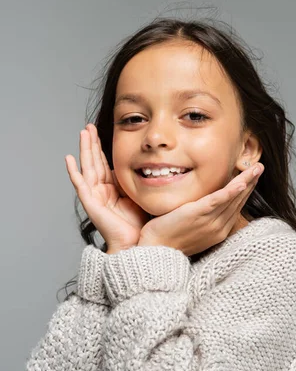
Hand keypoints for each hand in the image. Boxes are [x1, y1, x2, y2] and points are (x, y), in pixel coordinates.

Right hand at [65, 123, 150, 250]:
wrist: (136, 245)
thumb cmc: (140, 226)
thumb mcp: (141, 196)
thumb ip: (139, 182)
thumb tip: (152, 165)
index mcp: (112, 189)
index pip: (104, 163)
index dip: (101, 147)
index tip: (99, 131)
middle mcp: (101, 191)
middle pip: (94, 161)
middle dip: (91, 143)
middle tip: (89, 125)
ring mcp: (94, 196)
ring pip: (87, 168)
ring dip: (84, 150)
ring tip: (82, 133)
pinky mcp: (91, 204)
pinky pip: (81, 185)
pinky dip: (73, 172)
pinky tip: (69, 159)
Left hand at [138, 163, 263, 255]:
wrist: (155, 251)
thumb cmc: (169, 239)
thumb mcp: (192, 229)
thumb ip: (203, 217)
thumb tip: (205, 204)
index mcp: (219, 231)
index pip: (236, 206)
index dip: (245, 190)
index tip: (252, 177)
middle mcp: (219, 227)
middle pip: (238, 201)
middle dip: (251, 182)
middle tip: (259, 167)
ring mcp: (210, 222)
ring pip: (233, 198)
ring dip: (246, 181)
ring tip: (256, 168)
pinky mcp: (198, 214)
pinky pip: (218, 201)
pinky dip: (230, 191)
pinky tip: (240, 182)